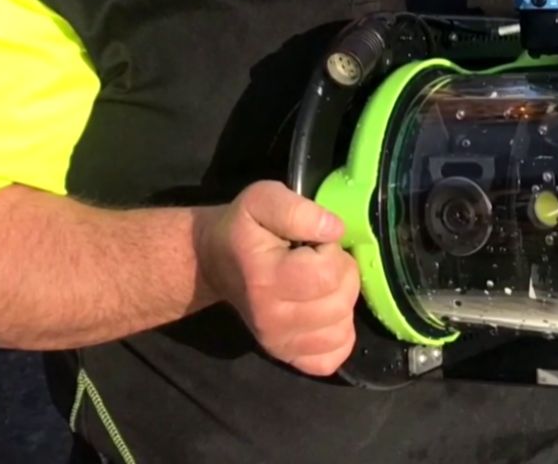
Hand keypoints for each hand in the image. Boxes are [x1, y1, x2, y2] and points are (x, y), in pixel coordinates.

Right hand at [196, 181, 358, 375]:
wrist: (215, 262)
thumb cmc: (243, 230)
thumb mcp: (262, 199)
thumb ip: (298, 210)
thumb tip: (335, 230)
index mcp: (265, 279)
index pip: (328, 274)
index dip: (332, 251)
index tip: (315, 244)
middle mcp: (271, 319)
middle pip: (340, 303)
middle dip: (342, 274)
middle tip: (320, 262)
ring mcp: (278, 344)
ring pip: (341, 331)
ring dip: (342, 303)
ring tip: (321, 285)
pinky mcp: (287, 358)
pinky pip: (333, 357)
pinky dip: (338, 335)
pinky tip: (324, 313)